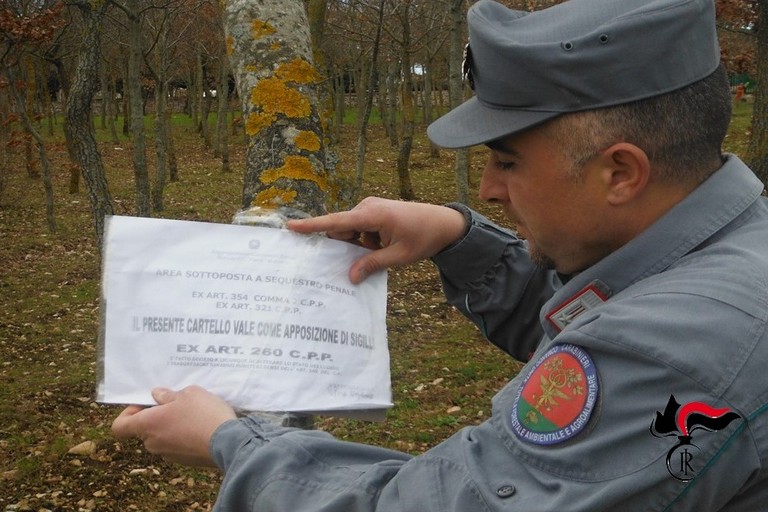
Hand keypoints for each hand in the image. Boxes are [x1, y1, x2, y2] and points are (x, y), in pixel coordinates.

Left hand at [111, 386, 236, 466]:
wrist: (228, 442)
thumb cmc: (203, 414)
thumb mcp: (189, 393)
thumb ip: (168, 395)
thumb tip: (157, 395)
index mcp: (148, 424)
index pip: (120, 427)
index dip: (127, 414)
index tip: (144, 405)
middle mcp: (153, 442)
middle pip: (145, 430)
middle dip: (157, 417)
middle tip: (177, 405)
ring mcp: (168, 454)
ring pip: (163, 438)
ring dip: (172, 427)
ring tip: (193, 416)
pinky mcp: (184, 461)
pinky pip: (177, 446)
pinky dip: (184, 437)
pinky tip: (201, 428)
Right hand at [288, 197, 466, 283]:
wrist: (443, 223)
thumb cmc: (423, 238)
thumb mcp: (399, 256)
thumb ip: (373, 264)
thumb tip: (350, 277)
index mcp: (373, 215)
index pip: (337, 222)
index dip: (312, 226)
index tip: (291, 226)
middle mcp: (367, 207)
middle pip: (341, 230)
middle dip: (346, 246)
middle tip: (361, 260)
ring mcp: (370, 208)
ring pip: (350, 231)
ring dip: (358, 245)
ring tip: (380, 253)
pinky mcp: (373, 212)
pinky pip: (359, 230)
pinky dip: (364, 241)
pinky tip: (380, 249)